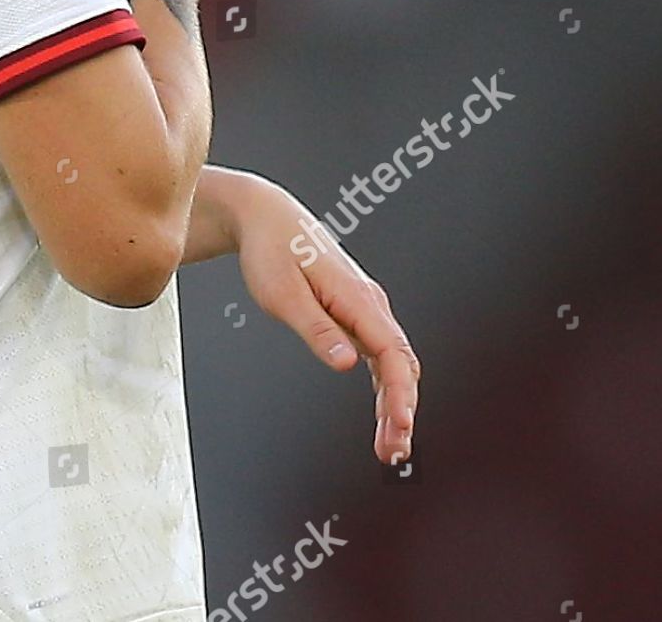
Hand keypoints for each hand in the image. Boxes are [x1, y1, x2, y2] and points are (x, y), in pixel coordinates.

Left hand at [230, 177, 419, 465]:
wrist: (266, 218)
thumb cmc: (272, 250)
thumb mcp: (283, 294)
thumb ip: (317, 330)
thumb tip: (346, 363)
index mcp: (356, 296)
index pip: (393, 353)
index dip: (400, 395)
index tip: (400, 427)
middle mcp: (369, 302)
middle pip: (401, 364)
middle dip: (403, 410)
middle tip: (394, 451)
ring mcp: (365, 308)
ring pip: (394, 363)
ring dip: (396, 404)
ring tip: (390, 445)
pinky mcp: (355, 312)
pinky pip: (380, 355)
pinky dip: (385, 387)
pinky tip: (383, 414)